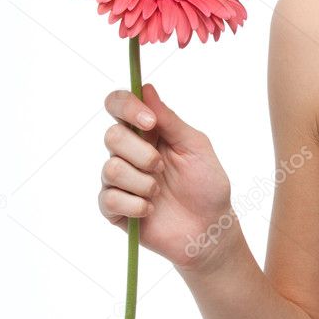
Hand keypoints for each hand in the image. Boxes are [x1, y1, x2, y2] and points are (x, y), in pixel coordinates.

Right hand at [99, 83, 240, 273]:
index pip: (119, 105)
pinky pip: (109, 198)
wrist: (210, 229)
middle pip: (111, 136)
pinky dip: (137, 204)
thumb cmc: (207, 185)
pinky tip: (152, 210)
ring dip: (143, 182)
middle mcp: (129, 152)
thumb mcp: (195, 146)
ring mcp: (119, 181)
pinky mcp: (113, 208)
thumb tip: (147, 88)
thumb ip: (170, 120)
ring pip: (110, 168)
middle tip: (162, 167)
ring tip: (160, 192)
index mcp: (148, 132)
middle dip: (141, 153)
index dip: (126, 106)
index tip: (149, 121)